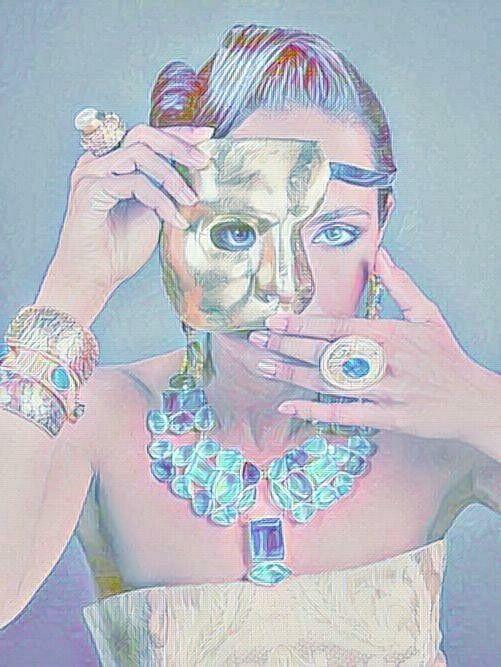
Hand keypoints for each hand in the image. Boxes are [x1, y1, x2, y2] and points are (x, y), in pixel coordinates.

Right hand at [36, 124, 212, 324]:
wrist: (96, 276)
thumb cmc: (119, 249)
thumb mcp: (153, 211)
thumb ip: (166, 187)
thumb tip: (195, 172)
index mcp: (112, 165)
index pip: (146, 137)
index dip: (176, 133)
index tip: (204, 136)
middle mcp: (98, 163)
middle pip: (141, 135)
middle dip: (177, 145)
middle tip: (201, 161)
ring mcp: (91, 174)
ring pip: (139, 153)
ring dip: (171, 176)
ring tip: (189, 199)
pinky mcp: (90, 190)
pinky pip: (134, 182)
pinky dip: (159, 199)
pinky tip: (173, 218)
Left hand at [251, 248, 499, 449]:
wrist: (470, 400)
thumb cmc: (446, 357)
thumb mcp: (427, 314)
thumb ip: (400, 285)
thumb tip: (381, 254)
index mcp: (391, 333)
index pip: (337, 326)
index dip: (302, 324)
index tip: (274, 321)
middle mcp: (384, 361)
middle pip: (325, 352)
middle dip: (287, 345)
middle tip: (257, 341)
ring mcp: (385, 391)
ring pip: (329, 382)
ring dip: (293, 374)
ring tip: (264, 366)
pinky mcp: (387, 417)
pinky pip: (343, 414)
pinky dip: (314, 411)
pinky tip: (289, 405)